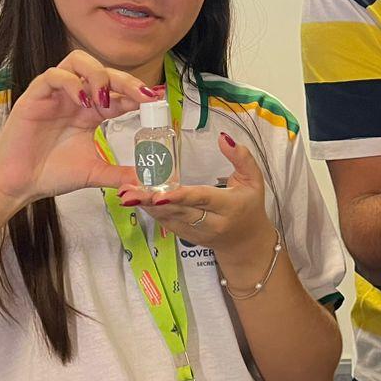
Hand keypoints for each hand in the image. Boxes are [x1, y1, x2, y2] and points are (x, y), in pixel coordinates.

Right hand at [0, 51, 160, 206]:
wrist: (19, 185)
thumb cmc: (51, 174)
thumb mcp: (95, 173)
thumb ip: (120, 174)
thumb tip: (147, 181)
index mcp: (91, 112)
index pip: (118, 92)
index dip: (137, 93)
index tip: (156, 101)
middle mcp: (75, 98)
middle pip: (104, 72)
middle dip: (126, 80)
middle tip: (142, 95)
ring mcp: (55, 94)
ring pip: (78, 61)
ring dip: (97, 75)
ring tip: (105, 99)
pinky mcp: (35, 96)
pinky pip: (54, 75)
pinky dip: (72, 82)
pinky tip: (82, 102)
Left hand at [118, 132, 277, 276]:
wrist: (246, 243)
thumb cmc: (250, 206)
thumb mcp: (254, 180)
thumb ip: (242, 158)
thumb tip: (223, 138)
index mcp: (228, 207)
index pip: (201, 200)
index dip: (179, 197)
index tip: (159, 194)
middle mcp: (210, 223)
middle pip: (178, 211)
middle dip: (152, 201)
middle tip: (129, 192)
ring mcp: (196, 232)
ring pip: (168, 218)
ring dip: (146, 206)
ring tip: (126, 194)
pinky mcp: (185, 235)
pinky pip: (166, 222)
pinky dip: (151, 211)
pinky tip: (137, 199)